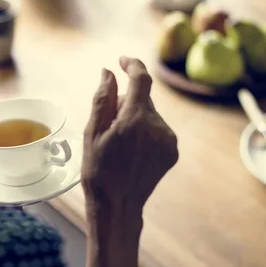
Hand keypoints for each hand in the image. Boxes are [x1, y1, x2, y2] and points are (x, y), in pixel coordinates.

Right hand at [82, 57, 177, 236]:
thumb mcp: (92, 133)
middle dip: (126, 102)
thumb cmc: (98, 170)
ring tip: (119, 143)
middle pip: (143, 99)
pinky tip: (132, 152)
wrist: (117, 205)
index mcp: (135, 119)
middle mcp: (157, 126)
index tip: (122, 61)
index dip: (132, 65)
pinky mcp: (173, 151)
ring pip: (150, 115)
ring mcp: (168, 140)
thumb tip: (108, 72)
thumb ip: (103, 99)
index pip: (141, 79)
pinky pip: (158, 130)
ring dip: (136, 118)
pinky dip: (145, 133)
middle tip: (108, 124)